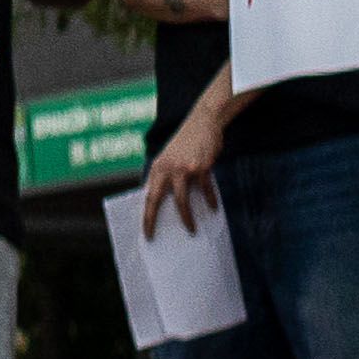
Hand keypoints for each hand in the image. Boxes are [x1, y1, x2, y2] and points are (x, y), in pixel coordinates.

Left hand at [138, 83, 239, 235]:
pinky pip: (205, 190)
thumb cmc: (187, 143)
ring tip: (192, 230)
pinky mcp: (201, 167)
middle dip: (153, 220)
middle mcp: (167, 168)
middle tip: (155, 237)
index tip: (146, 232)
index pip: (148, 195)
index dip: (145, 215)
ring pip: (181, 200)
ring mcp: (184, 168)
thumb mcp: (171, 157)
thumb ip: (167, 176)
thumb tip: (164, 202)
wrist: (204, 121)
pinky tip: (213, 208)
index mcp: (157, 167)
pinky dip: (210, 200)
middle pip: (157, 199)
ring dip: (187, 218)